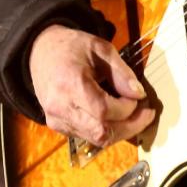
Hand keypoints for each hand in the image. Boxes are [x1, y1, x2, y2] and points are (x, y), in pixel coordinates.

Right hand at [28, 25, 154, 146]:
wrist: (39, 51)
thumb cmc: (71, 46)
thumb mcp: (100, 48)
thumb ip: (121, 72)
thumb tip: (138, 94)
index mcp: (70, 84)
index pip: (103, 110)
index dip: (126, 109)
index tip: (138, 97)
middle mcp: (60, 107)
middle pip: (101, 133)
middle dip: (130, 127)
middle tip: (147, 114)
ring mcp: (57, 120)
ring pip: (96, 140)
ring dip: (121, 131)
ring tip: (136, 117)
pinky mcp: (57, 125)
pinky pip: (87, 136)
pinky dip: (107, 130)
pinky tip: (117, 118)